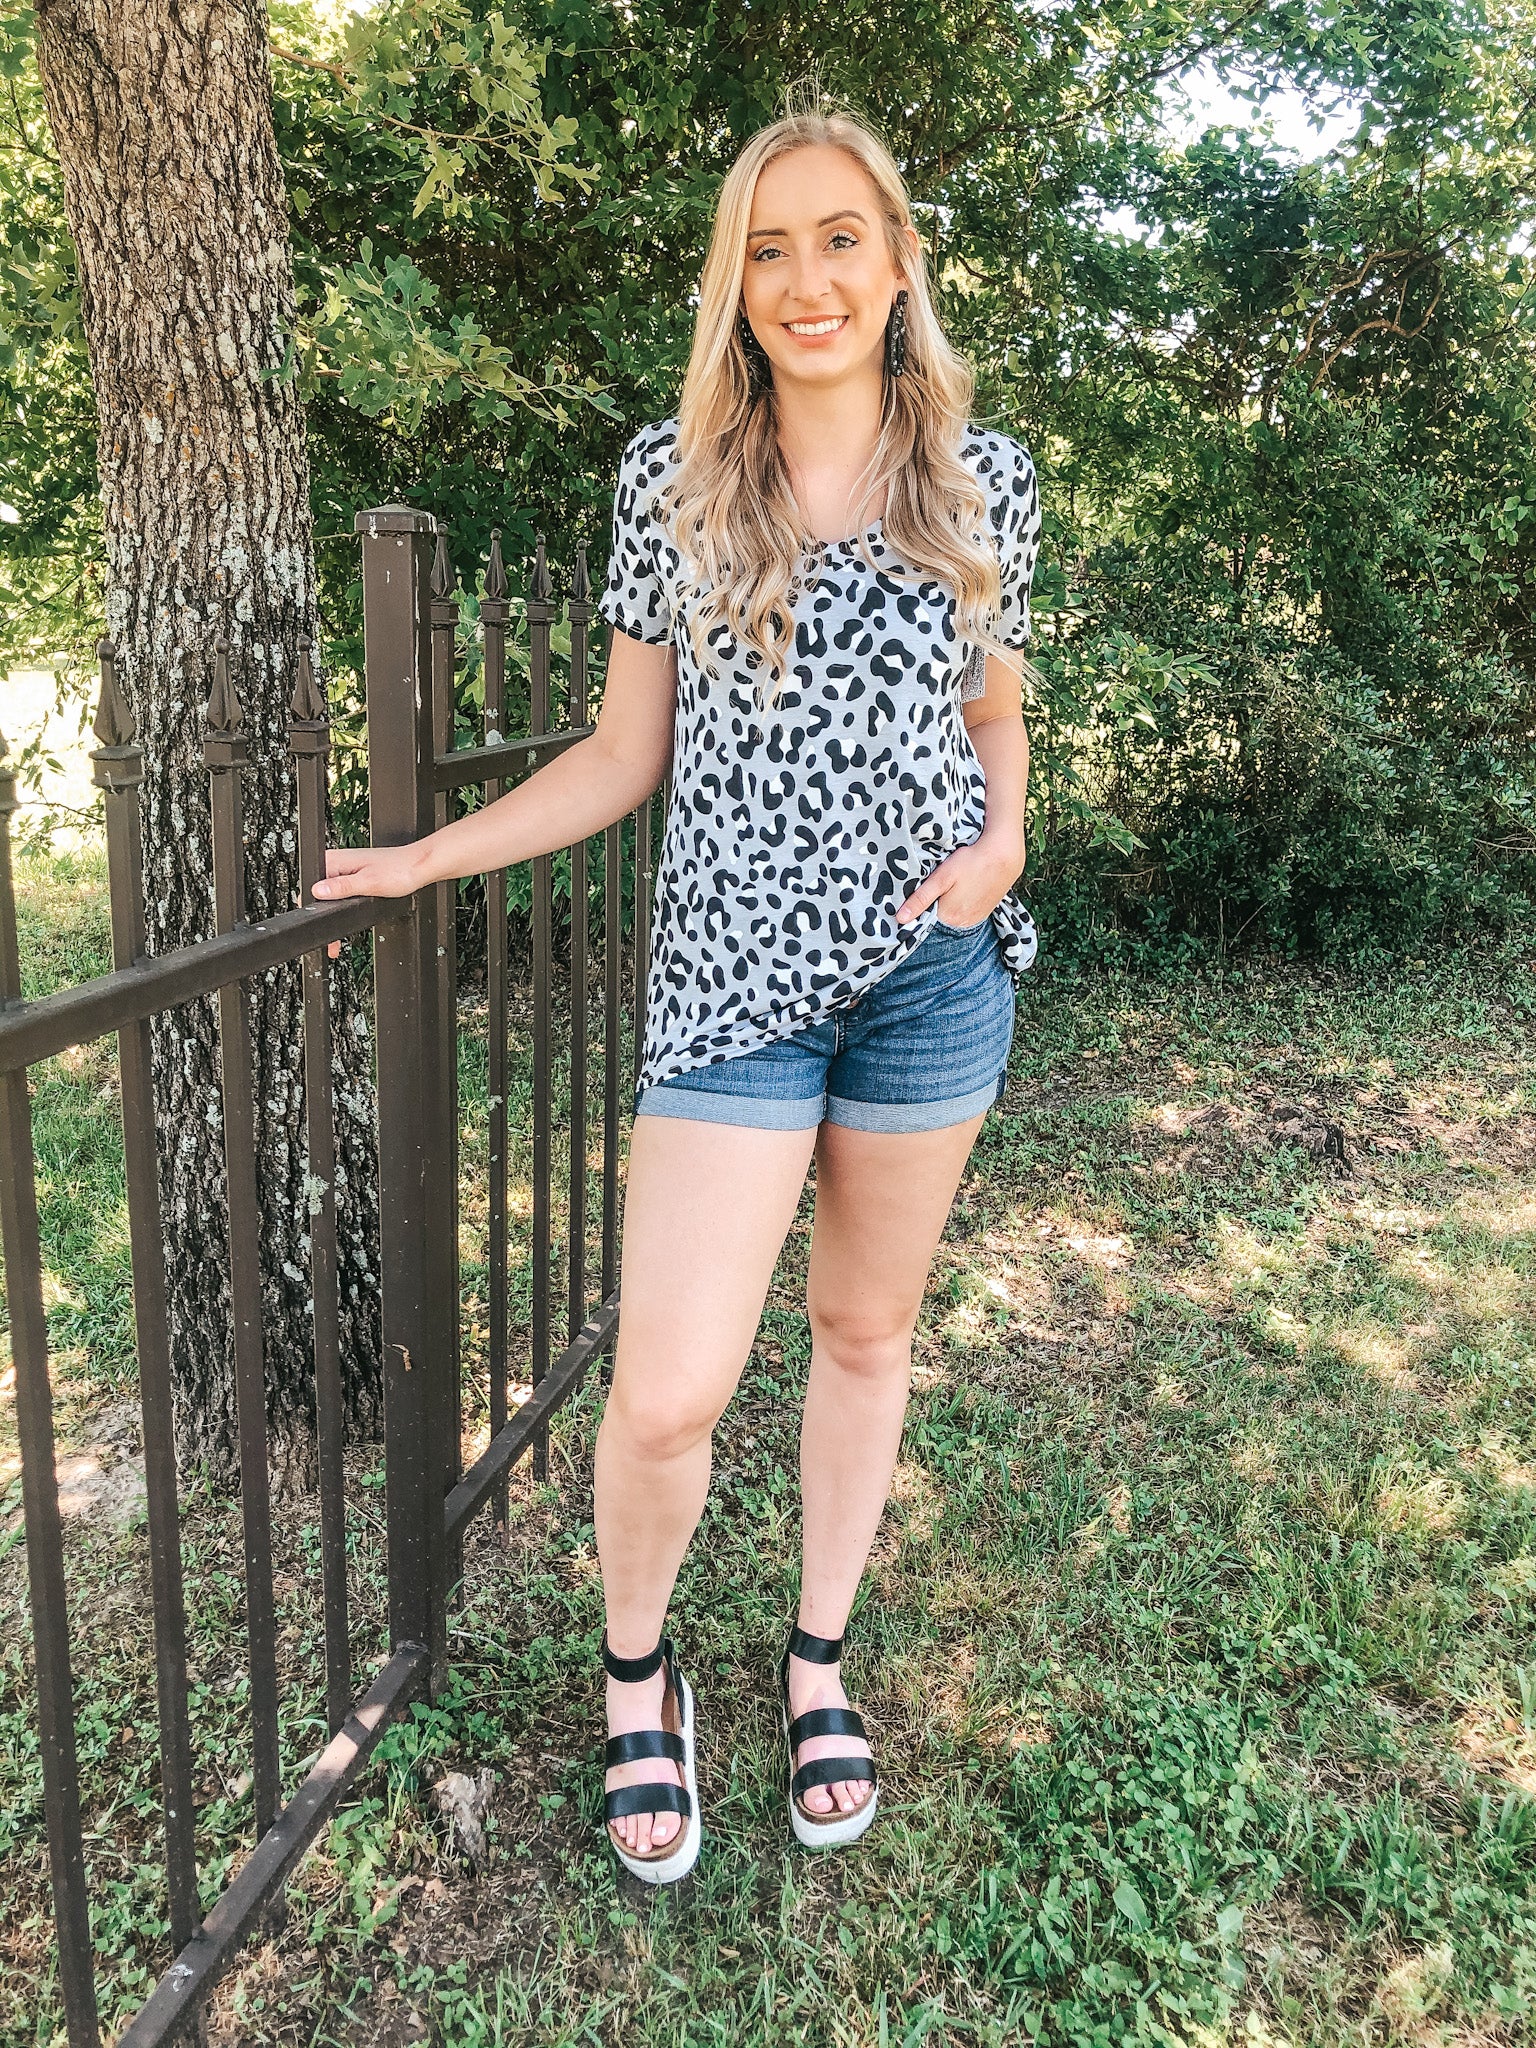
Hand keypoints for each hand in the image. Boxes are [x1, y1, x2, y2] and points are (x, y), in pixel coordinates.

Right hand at [310, 843, 425, 956]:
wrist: (422, 867)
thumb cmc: (400, 870)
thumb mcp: (368, 883)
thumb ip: (342, 888)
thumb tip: (318, 892)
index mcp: (334, 860)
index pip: (310, 886)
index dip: (312, 909)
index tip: (319, 927)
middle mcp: (338, 863)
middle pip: (319, 894)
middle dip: (323, 917)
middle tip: (331, 943)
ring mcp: (347, 869)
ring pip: (332, 897)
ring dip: (334, 914)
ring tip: (337, 939)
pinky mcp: (357, 876)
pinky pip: (343, 895)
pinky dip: (344, 909)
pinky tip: (349, 920)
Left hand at [895, 831, 1024, 927]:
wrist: (1003, 855)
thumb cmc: (970, 862)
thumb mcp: (941, 878)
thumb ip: (920, 899)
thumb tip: (900, 919)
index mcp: (948, 917)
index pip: (925, 918)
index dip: (920, 905)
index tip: (922, 890)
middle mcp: (962, 923)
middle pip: (939, 917)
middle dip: (935, 904)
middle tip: (939, 884)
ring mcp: (976, 919)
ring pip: (953, 915)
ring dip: (950, 904)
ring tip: (954, 885)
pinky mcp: (985, 912)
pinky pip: (967, 912)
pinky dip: (962, 904)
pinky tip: (965, 889)